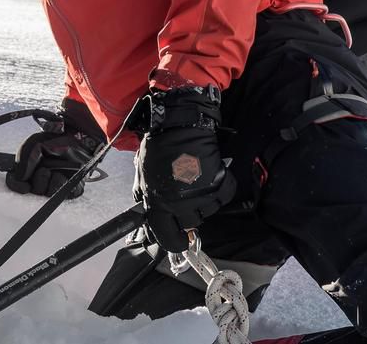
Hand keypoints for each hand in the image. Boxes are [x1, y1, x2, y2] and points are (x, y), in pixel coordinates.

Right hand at [5, 99, 104, 197]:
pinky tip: (66, 175)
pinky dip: (65, 185)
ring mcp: (55, 184)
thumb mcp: (35, 144)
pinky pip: (66, 195)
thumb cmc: (55, 139)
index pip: (16, 183)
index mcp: (29, 169)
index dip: (18, 187)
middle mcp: (40, 179)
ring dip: (52, 183)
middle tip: (45, 170)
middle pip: (33, 191)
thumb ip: (24, 159)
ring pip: (48, 195)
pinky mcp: (71, 189)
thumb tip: (20, 177)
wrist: (77, 137)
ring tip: (57, 171)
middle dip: (39, 181)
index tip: (24, 187)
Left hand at [133, 86, 236, 251]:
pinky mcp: (219, 184)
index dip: (174, 242)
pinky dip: (220, 189)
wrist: (179, 124)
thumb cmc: (158, 147)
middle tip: (183, 194)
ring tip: (195, 180)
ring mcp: (202, 195)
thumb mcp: (143, 175)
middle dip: (186, 213)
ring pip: (207, 211)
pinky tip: (210, 177)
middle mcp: (181, 204)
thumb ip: (146, 198)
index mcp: (159, 203)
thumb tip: (150, 218)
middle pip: (190, 224)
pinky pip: (223, 197)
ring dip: (203, 200)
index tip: (179, 240)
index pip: (168, 238)